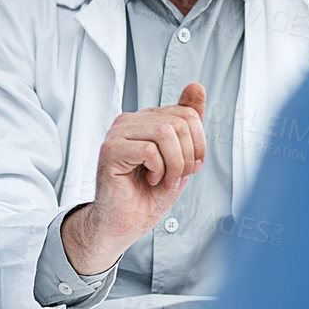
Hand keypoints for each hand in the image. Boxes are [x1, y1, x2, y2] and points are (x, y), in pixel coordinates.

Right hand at [64, 83, 206, 275]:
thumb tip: (196, 85)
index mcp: (147, 119)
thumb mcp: (181, 155)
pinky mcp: (110, 149)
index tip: (191, 167)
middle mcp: (130, 120)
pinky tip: (149, 180)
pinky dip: (158, 171)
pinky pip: (149, 150)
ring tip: (164, 181)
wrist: (127, 222)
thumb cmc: (149, 193)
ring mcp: (118, 133)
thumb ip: (188, 121)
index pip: (187, 113)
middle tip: (176, 178)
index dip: (198, 143)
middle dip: (187, 157)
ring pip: (165, 133)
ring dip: (174, 165)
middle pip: (179, 122)